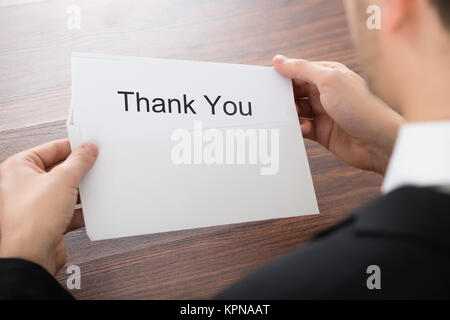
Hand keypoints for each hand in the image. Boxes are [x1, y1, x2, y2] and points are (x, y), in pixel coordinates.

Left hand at [0, 139, 97, 274]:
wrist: (31, 256)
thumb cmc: (31, 220)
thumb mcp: (63, 180)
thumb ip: (78, 162)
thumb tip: (87, 150)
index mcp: (18, 167)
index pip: (51, 149)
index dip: (73, 147)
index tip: (89, 146)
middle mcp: (22, 184)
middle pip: (58, 170)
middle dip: (78, 171)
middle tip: (93, 167)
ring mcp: (33, 204)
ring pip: (63, 191)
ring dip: (79, 192)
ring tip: (92, 189)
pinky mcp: (44, 220)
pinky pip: (66, 209)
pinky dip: (78, 209)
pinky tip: (89, 209)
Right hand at [273, 55, 403, 174]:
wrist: (379, 141)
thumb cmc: (362, 107)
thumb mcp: (329, 80)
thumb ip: (302, 69)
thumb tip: (279, 60)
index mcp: (328, 75)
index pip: (298, 71)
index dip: (283, 76)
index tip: (267, 83)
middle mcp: (325, 93)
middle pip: (295, 92)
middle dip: (284, 97)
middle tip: (275, 103)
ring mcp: (324, 113)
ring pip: (296, 111)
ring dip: (291, 114)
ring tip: (292, 117)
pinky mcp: (322, 132)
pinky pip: (302, 128)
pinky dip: (298, 128)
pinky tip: (304, 128)